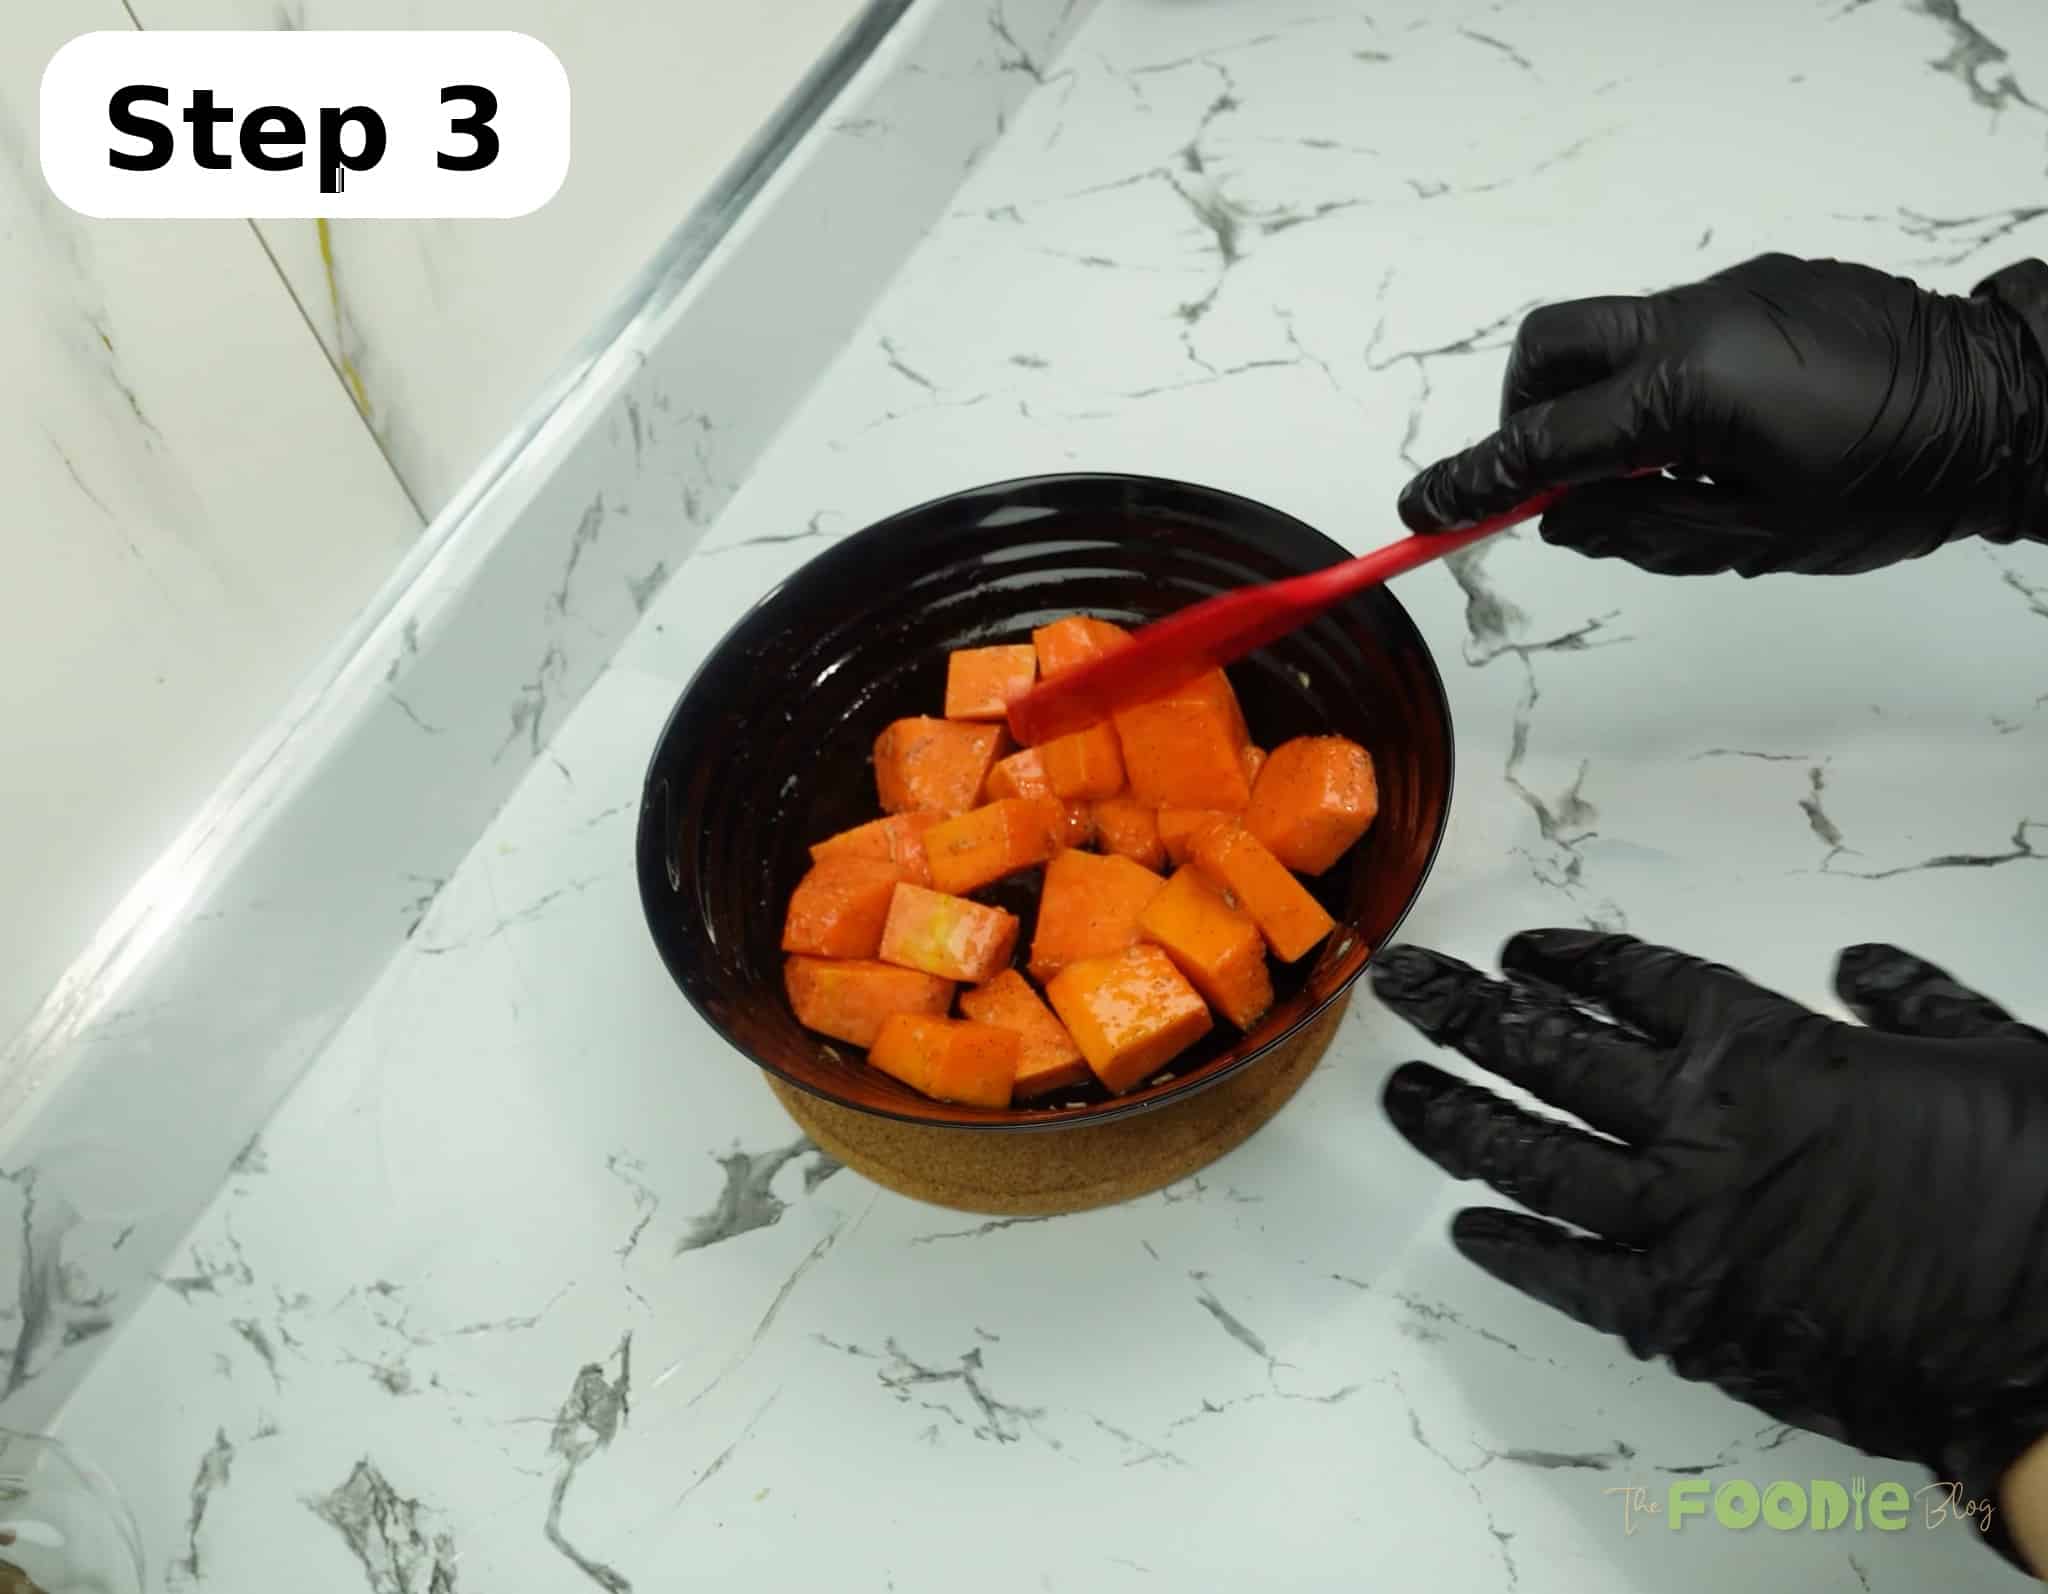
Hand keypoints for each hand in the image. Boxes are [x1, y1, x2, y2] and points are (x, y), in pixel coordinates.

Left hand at [1371, 931, 2047, 1572]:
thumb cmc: (2045, 1189)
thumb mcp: (1997, 1053)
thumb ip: (1917, 1004)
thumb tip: (1866, 967)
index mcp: (1771, 1048)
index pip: (1636, 981)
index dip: (1566, 962)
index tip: (1518, 954)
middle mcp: (1703, 1124)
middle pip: (1549, 1050)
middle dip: (1465, 1013)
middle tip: (1404, 987)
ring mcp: (1684, 1222)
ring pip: (1533, 1155)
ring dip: (1458, 1119)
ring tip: (1401, 1092)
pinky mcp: (1687, 1316)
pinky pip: (1572, 1276)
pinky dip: (1515, 1251)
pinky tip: (1468, 1230)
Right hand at [1396, 253, 2047, 574]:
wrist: (2009, 406)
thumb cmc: (1896, 483)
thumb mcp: (1754, 538)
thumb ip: (1639, 529)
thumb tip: (1562, 519)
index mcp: (1686, 393)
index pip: (1543, 444)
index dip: (1474, 484)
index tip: (1421, 513)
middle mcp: (1694, 324)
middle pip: (1549, 348)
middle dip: (1523, 411)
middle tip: (1548, 479)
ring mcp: (1728, 295)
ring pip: (1611, 335)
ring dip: (1598, 400)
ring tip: (1660, 469)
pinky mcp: (1762, 284)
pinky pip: (1675, 327)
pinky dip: (1660, 381)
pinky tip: (1720, 432)